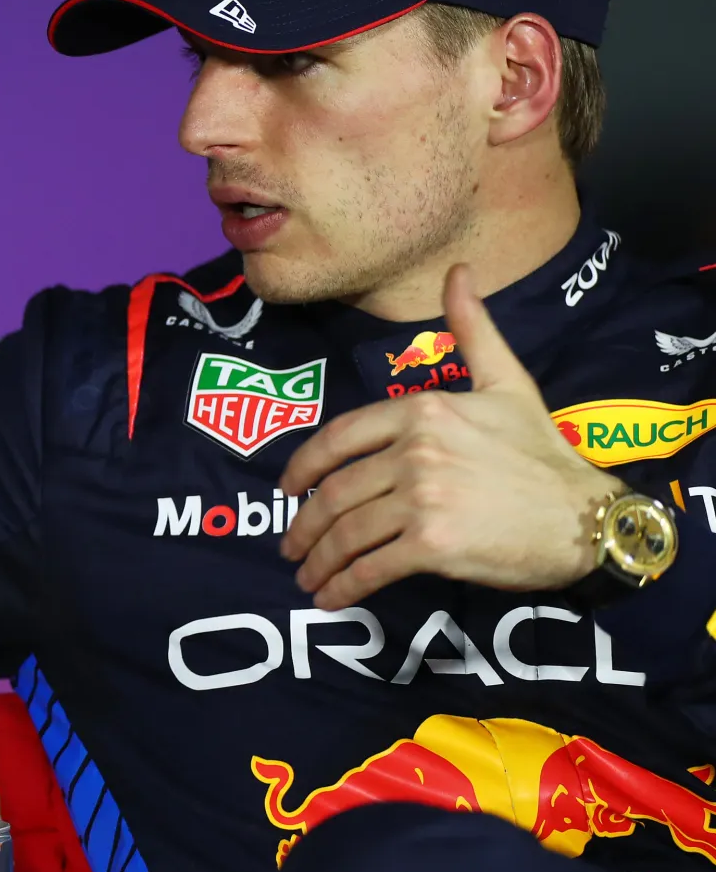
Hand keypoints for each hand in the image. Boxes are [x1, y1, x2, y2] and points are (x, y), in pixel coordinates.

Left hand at [278, 263, 622, 607]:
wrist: (585, 516)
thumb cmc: (543, 452)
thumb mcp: (508, 383)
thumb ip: (473, 332)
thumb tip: (458, 272)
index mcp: (423, 410)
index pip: (339, 438)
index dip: (303, 468)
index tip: (286, 490)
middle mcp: (416, 451)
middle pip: (336, 492)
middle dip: (305, 525)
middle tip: (292, 546)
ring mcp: (422, 498)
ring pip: (347, 532)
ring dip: (318, 560)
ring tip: (308, 577)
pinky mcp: (433, 545)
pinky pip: (370, 568)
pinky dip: (343, 587)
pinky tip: (330, 599)